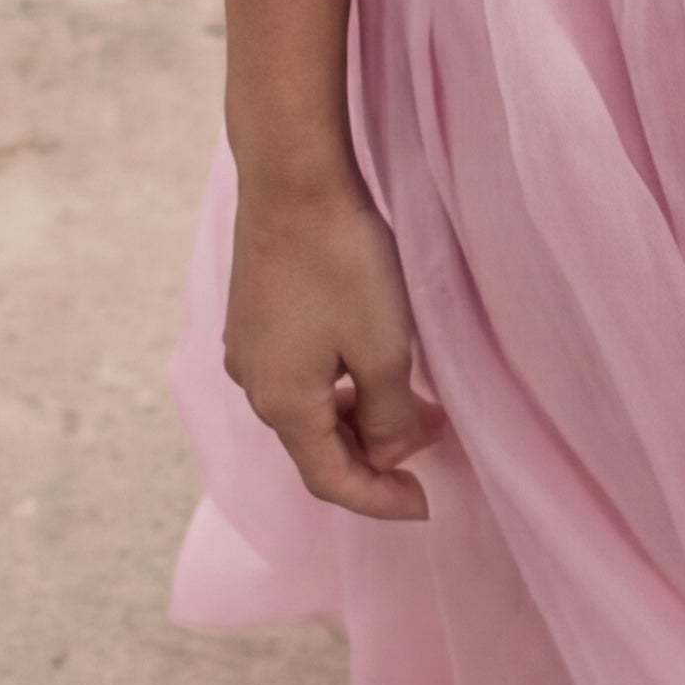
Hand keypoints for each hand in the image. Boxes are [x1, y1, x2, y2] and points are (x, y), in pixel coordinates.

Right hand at [226, 168, 438, 519]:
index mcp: (283, 404)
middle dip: (377, 457)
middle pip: (318, 447)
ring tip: (417, 407)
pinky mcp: (254, 318)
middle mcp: (255, 385)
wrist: (291, 178)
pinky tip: (374, 366)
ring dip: (362, 419)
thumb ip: (390, 417)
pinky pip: (300, 376)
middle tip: (435, 447)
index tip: (426, 506)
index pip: (332, 481)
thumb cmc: (340, 261)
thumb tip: (390, 453)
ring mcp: (249, 349)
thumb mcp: (385, 350)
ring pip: (310, 410)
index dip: (379, 501)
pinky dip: (341, 388)